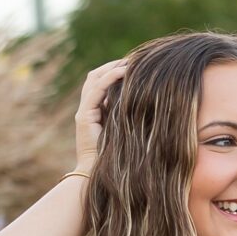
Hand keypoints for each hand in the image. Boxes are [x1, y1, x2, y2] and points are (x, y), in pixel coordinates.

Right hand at [74, 57, 129, 175]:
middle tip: (134, 59)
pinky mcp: (84, 116)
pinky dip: (109, 78)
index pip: (101, 82)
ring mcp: (84, 111)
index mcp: (96, 110)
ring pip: (94, 79)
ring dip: (112, 68)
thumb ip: (132, 116)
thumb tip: (153, 102)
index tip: (136, 65)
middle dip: (113, 65)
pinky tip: (124, 72)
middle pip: (95, 76)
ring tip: (131, 62)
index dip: (116, 71)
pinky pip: (96, 90)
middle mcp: (88, 108)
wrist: (99, 176)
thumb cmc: (119, 157)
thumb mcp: (128, 131)